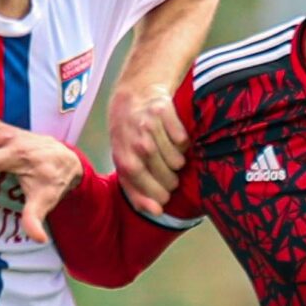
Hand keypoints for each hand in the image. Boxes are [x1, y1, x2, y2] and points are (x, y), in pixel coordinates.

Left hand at [108, 83, 188, 210]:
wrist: (135, 94)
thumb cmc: (129, 134)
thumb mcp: (124, 160)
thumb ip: (135, 189)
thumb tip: (156, 212)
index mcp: (123, 155)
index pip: (140, 183)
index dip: (155, 194)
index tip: (165, 200)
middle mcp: (135, 140)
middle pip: (165, 175)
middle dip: (171, 182)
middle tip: (171, 179)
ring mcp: (149, 125)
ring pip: (177, 160)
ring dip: (179, 163)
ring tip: (173, 158)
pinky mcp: (165, 112)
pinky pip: (183, 140)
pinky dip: (183, 143)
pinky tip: (174, 139)